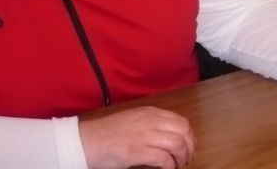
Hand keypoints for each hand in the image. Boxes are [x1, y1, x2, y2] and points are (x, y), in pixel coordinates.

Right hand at [79, 106, 194, 168]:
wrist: (86, 140)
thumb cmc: (108, 133)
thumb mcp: (134, 121)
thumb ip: (152, 124)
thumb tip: (169, 137)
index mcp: (151, 113)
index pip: (181, 121)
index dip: (189, 136)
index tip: (189, 147)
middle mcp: (151, 121)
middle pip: (183, 130)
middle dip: (190, 146)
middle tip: (187, 159)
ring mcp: (144, 135)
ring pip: (177, 143)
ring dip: (181, 157)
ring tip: (178, 165)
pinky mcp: (136, 151)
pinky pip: (163, 158)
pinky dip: (169, 165)